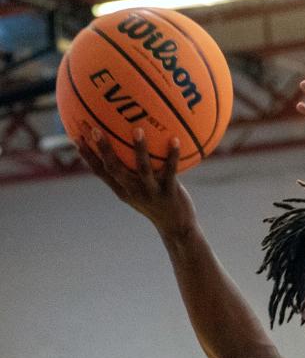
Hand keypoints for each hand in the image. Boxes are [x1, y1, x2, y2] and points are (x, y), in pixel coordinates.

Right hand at [77, 129, 197, 236]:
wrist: (177, 228)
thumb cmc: (156, 205)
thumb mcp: (138, 193)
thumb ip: (129, 175)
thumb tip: (121, 147)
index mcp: (122, 191)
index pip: (100, 172)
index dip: (87, 156)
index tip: (76, 137)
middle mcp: (134, 191)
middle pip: (114, 169)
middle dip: (103, 150)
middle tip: (94, 129)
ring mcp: (151, 192)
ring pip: (142, 169)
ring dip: (140, 149)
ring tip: (138, 130)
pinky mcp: (170, 192)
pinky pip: (171, 170)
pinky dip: (173, 155)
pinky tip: (175, 139)